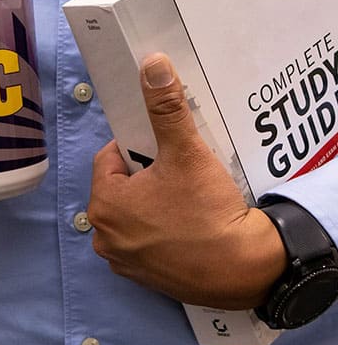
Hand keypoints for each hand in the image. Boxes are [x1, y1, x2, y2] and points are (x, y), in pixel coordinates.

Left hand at [87, 53, 285, 308]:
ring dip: (152, 204)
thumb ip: (166, 109)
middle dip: (145, 176)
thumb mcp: (186, 152)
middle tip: (178, 172)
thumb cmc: (207, 211)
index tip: (163, 147)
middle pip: (120, 188)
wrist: (242, 269)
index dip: (136, 146)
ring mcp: (123, 261)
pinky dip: (161, 232)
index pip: (109, 158)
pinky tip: (188, 226)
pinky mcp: (145, 279)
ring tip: (185, 198)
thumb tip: (152, 65)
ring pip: (133, 216)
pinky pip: (147, 242)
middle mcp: (103, 235)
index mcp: (102, 203)